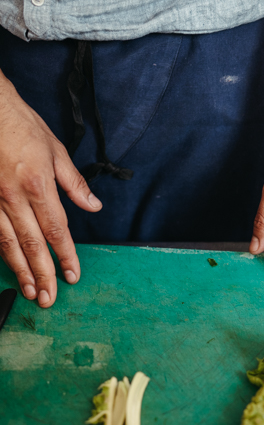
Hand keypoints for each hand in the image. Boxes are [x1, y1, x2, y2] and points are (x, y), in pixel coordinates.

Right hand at [0, 75, 101, 306]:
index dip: (66, 256)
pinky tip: (10, 266)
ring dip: (21, 271)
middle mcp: (13, 197)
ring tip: (31, 291)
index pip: (56, 230)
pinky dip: (2, 252)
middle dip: (43, 274)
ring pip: (8, 245)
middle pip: (32, 245)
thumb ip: (74, 183)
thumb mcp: (55, 150)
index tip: (73, 275)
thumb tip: (93, 205)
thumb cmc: (20, 126)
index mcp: (37, 185)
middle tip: (50, 298)